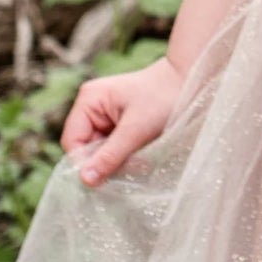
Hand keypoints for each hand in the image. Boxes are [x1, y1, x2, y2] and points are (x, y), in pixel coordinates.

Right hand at [60, 57, 184, 186]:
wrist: (189, 81)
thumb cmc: (164, 98)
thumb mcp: (136, 130)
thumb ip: (110, 155)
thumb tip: (84, 181)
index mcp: (88, 100)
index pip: (72, 142)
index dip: (85, 163)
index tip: (108, 178)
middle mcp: (91, 106)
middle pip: (85, 148)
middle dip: (105, 162)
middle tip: (132, 167)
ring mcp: (103, 115)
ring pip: (99, 151)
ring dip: (117, 160)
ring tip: (141, 160)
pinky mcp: (116, 123)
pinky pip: (111, 147)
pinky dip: (124, 155)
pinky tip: (141, 155)